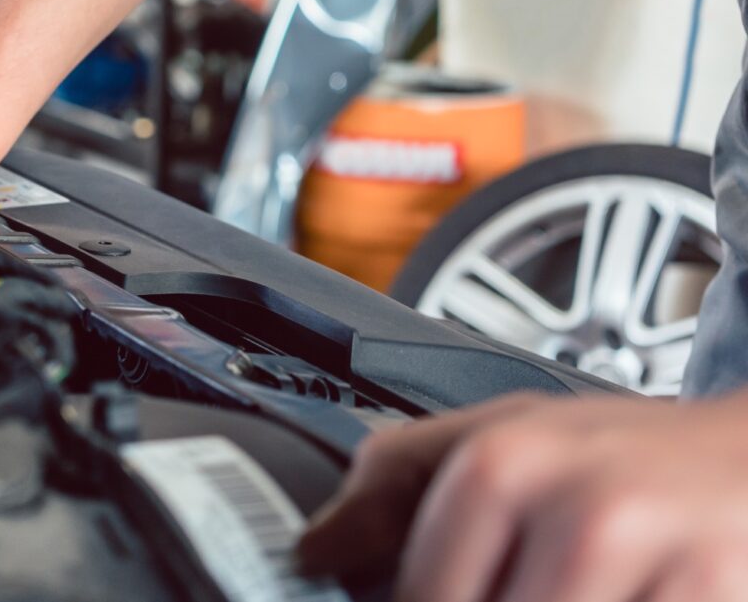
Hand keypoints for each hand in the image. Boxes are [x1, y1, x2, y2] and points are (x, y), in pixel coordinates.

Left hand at [299, 392, 747, 601]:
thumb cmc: (625, 456)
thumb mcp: (501, 436)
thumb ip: (395, 484)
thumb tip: (314, 552)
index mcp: (506, 464)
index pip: (420, 594)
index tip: (392, 599)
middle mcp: (584, 513)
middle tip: (516, 578)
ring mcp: (661, 568)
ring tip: (559, 584)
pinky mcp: (718, 598)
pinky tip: (619, 596)